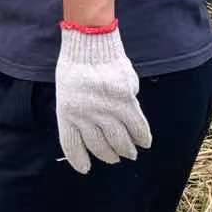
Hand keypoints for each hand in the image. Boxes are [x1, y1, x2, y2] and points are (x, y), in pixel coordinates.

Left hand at [54, 24, 151, 174]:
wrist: (89, 42)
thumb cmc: (76, 65)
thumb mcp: (66, 91)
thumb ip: (77, 112)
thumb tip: (94, 132)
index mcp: (66, 113)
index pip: (72, 146)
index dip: (80, 160)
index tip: (86, 169)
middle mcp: (85, 115)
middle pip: (99, 146)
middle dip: (108, 155)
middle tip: (115, 158)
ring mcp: (105, 109)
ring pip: (119, 140)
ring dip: (126, 149)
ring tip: (130, 153)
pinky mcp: (124, 101)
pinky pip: (136, 125)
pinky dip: (142, 136)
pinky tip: (144, 142)